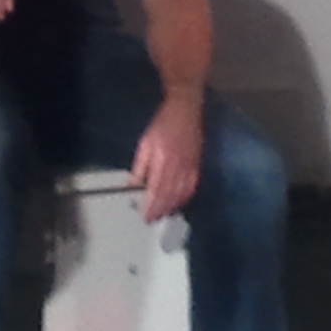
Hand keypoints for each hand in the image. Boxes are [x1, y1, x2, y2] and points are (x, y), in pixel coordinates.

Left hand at [130, 92, 203, 222]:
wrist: (185, 110)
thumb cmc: (162, 124)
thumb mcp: (145, 143)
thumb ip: (140, 166)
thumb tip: (133, 185)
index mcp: (163, 160)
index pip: (156, 189)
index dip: (151, 205)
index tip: (145, 216)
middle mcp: (178, 166)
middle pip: (169, 195)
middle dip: (160, 210)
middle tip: (152, 220)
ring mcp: (190, 167)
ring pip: (181, 194)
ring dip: (172, 207)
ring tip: (163, 215)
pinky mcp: (197, 165)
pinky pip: (192, 187)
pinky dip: (185, 198)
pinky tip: (178, 203)